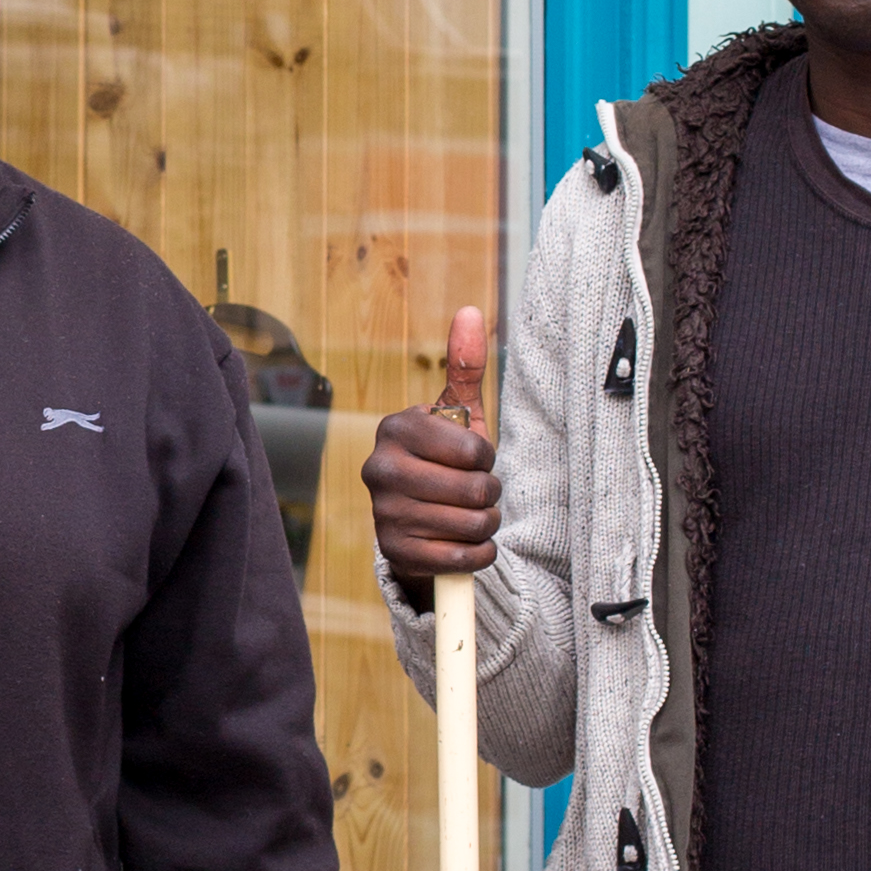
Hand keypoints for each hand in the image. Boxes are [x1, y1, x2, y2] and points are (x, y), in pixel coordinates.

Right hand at [364, 305, 495, 602]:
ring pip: (473, 524)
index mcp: (396, 428)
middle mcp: (380, 468)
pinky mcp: (394, 552)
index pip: (473, 450)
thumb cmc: (446, 460)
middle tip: (476, 492)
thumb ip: (465, 366)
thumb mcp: (457, 416)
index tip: (473, 459)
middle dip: (490, 494)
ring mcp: (383, 513)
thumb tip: (470, 311)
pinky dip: (478, 554)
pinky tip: (464, 543)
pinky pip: (463, 558)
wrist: (421, 520)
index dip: (486, 458)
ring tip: (469, 515)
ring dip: (486, 524)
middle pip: (474, 490)